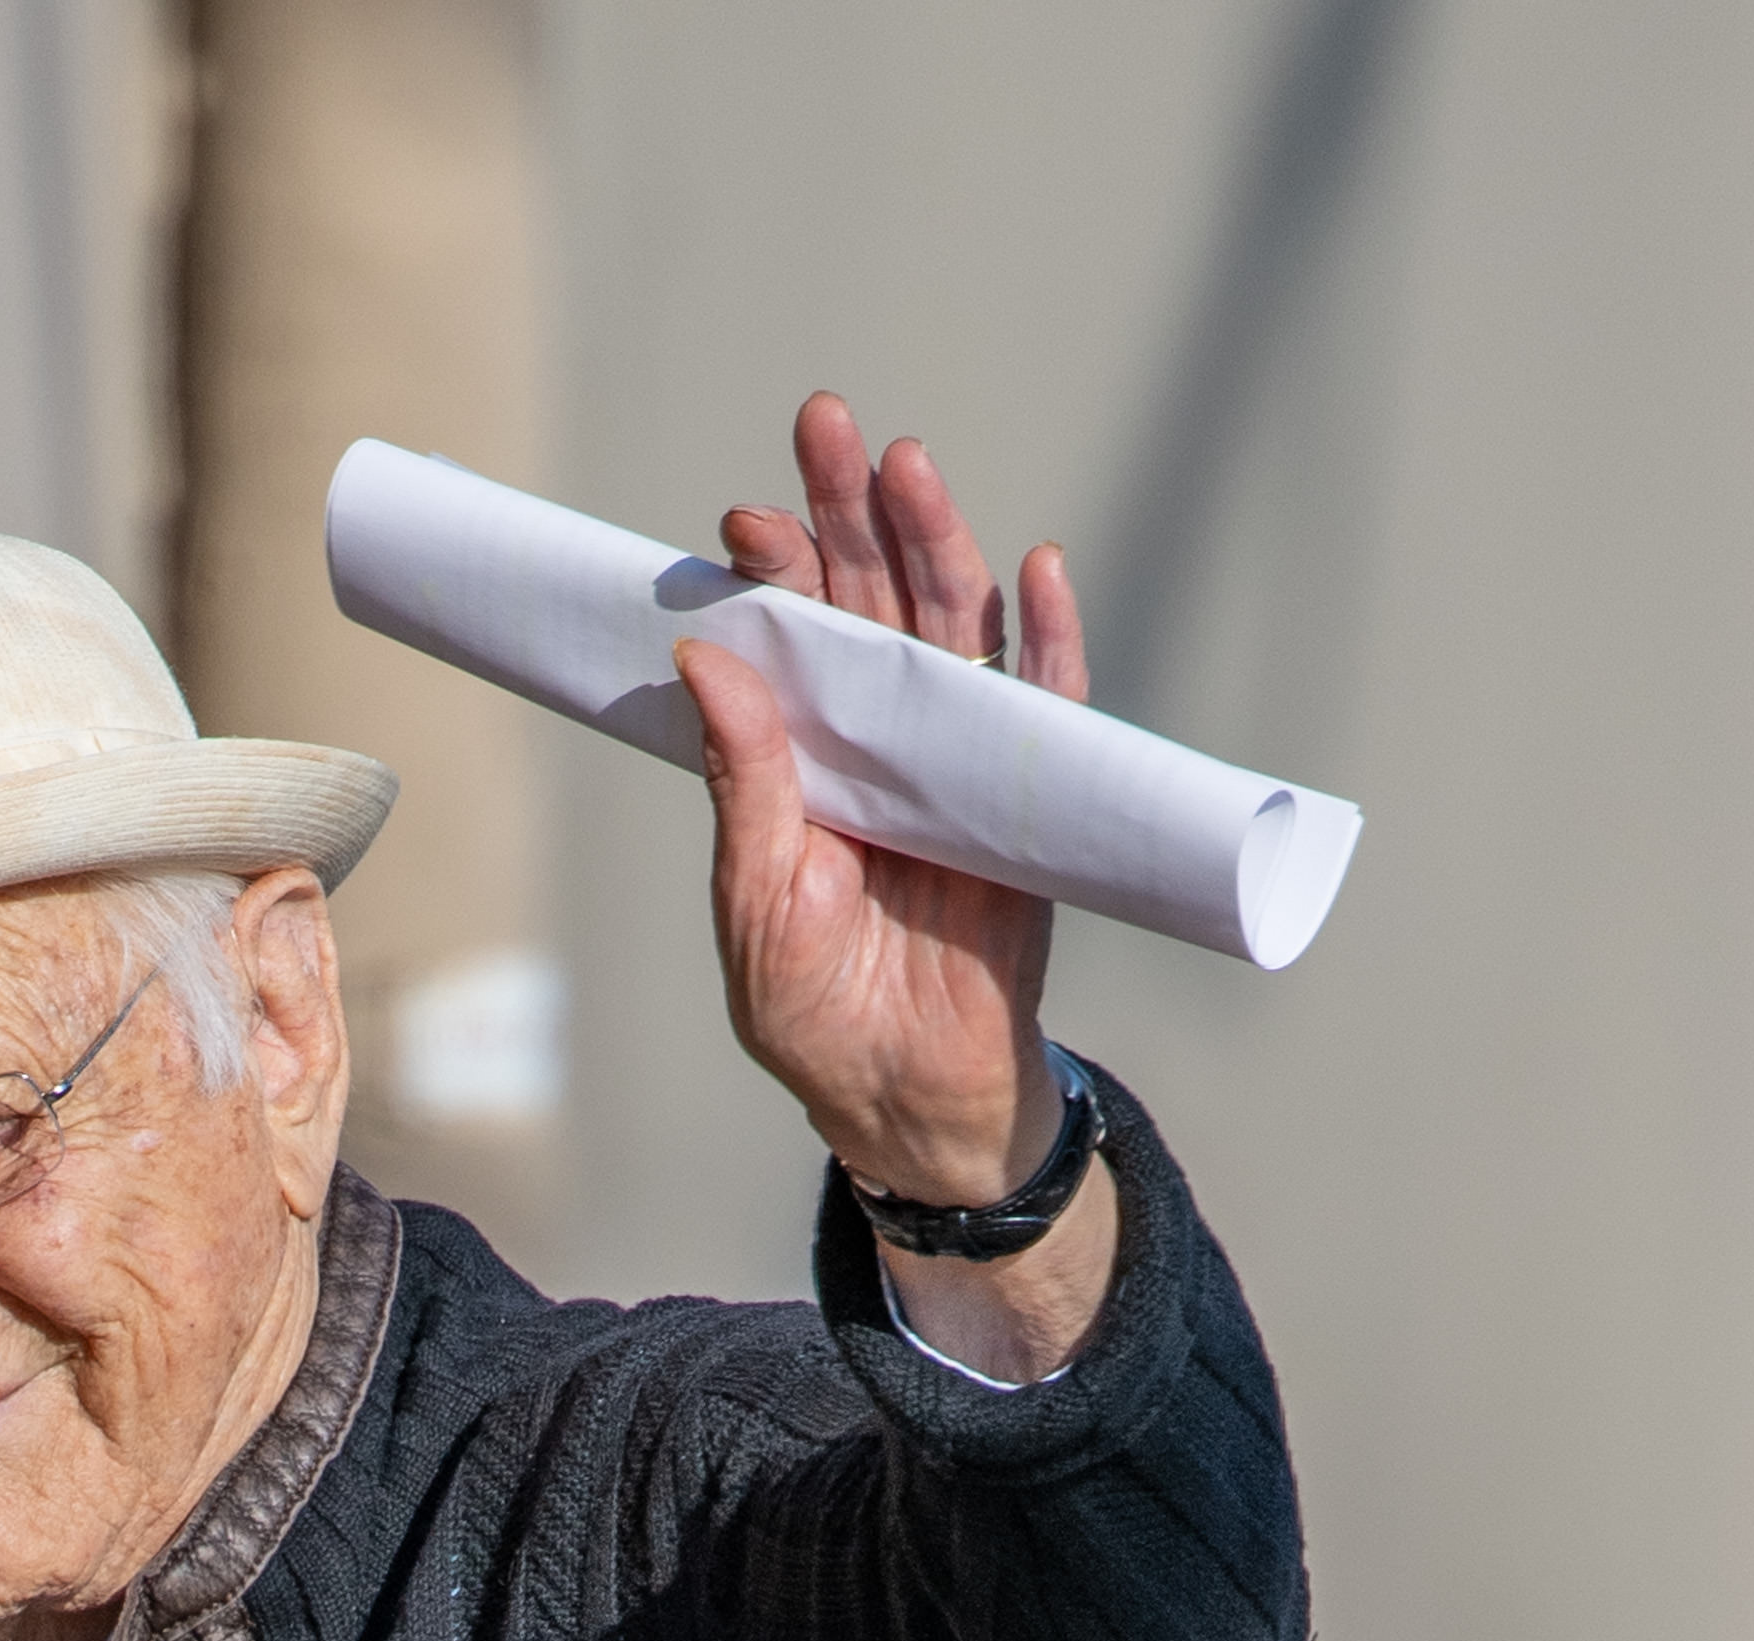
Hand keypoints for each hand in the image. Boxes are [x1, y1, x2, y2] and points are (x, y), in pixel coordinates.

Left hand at [681, 394, 1113, 1371]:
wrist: (911, 1104)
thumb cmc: (819, 1018)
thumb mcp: (760, 907)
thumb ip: (746, 787)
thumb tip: (707, 658)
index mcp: (802, 760)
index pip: (788, 641)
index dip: (773, 575)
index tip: (743, 522)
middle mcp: (876, 742)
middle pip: (869, 602)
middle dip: (848, 512)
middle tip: (824, 423)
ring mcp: (956, 763)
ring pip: (952, 630)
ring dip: (935, 545)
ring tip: (908, 465)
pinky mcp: (1027, 801)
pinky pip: (1046, 710)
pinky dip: (1047, 642)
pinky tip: (1035, 571)